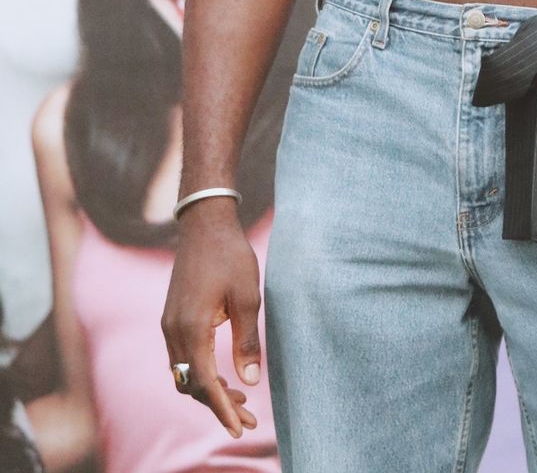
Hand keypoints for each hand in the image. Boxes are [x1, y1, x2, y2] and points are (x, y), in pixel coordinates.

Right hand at [162, 202, 262, 436]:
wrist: (204, 224)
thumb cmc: (230, 256)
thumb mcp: (247, 297)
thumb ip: (247, 341)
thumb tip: (251, 381)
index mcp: (192, 327)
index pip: (204, 383)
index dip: (222, 408)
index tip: (240, 428)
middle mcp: (173, 330)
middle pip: (192, 384)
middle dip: (218, 405)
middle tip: (248, 420)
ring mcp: (169, 324)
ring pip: (185, 373)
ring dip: (209, 390)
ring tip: (240, 400)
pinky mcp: (172, 317)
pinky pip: (182, 358)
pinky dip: (200, 372)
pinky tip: (223, 375)